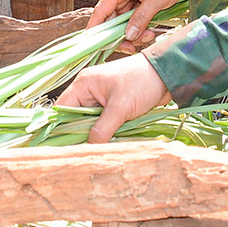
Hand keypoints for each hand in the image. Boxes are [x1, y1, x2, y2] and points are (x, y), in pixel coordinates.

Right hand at [56, 52, 170, 142]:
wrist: (167, 74)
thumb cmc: (142, 82)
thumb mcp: (121, 106)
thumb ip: (103, 128)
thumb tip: (89, 147)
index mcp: (84, 84)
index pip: (62, 108)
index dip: (60, 127)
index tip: (62, 147)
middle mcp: (89, 91)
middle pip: (75, 118)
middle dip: (81, 134)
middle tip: (83, 153)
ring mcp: (101, 99)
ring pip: (90, 122)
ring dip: (96, 134)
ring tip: (97, 149)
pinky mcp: (112, 106)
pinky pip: (103, 123)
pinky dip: (106, 131)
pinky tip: (109, 141)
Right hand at [88, 0, 190, 47]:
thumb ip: (141, 17)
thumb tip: (128, 36)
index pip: (101, 10)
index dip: (95, 27)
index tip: (93, 44)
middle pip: (111, 21)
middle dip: (120, 36)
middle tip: (133, 47)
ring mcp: (130, 0)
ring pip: (123, 24)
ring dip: (133, 34)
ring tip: (150, 35)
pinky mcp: (139, 5)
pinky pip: (133, 22)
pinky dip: (140, 29)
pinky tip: (150, 32)